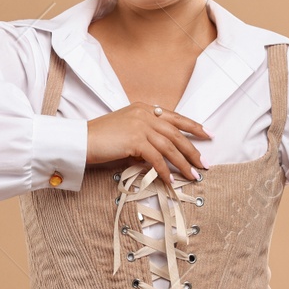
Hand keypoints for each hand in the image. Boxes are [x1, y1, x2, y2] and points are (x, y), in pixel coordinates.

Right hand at [86, 102, 209, 179]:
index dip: (193, 126)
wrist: (81, 140)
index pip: (175, 117)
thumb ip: (143, 134)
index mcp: (144, 108)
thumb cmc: (99, 137)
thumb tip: (159, 152)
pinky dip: (165, 171)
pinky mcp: (135, 140)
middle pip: (176, 134)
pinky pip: (156, 159)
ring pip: (170, 147)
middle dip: (193, 150)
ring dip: (183, 164)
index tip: (207, 134)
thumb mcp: (125, 129)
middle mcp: (145, 114)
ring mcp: (140, 126)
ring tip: (192, 175)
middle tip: (204, 163)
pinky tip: (170, 180)